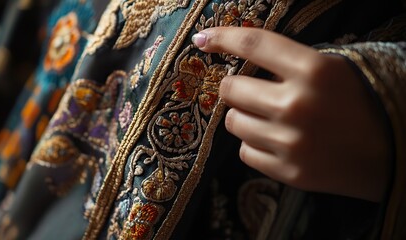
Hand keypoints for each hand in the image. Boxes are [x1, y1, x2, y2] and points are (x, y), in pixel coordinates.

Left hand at [192, 27, 389, 201]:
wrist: (392, 153)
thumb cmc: (361, 104)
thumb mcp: (332, 70)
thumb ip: (288, 64)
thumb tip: (240, 61)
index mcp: (315, 70)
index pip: (254, 43)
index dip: (222, 37)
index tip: (202, 39)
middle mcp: (298, 105)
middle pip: (230, 88)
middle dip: (234, 87)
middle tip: (249, 91)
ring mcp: (291, 142)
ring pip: (233, 122)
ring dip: (243, 116)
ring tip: (268, 119)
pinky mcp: (289, 171)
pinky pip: (245, 152)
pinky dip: (253, 144)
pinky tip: (275, 141)